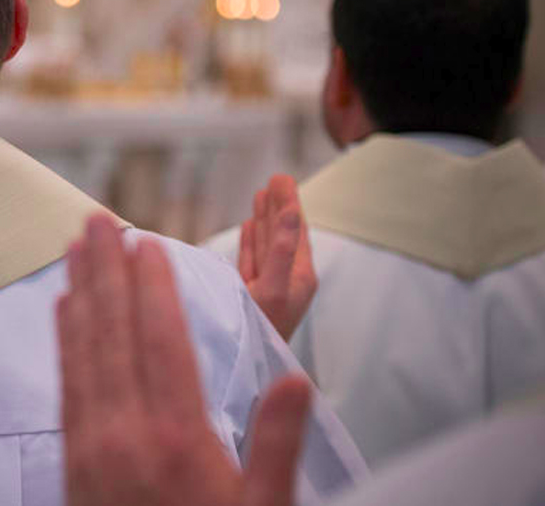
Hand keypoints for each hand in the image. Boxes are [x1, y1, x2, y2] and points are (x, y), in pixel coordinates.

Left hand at [58, 214, 311, 505]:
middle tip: (97, 219)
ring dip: (79, 292)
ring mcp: (92, 445)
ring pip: (83, 352)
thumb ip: (275, 447)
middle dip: (105, 272)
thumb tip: (296, 382)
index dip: (153, 289)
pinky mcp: (72, 460)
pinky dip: (65, 339)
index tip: (147, 245)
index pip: (162, 343)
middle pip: (113, 334)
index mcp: (178, 439)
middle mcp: (127, 433)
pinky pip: (66, 384)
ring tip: (75, 245)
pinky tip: (64, 308)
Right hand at [238, 175, 315, 340]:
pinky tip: (249, 228)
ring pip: (268, 245)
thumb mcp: (275, 288)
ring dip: (265, 220)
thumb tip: (292, 210)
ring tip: (261, 196)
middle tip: (275, 179)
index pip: (296, 230)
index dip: (289, 203)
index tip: (283, 178)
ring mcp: (268, 286)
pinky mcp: (250, 293)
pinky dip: (252, 241)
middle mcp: (287, 279)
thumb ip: (283, 248)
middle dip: (279, 207)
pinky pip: (253, 260)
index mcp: (299, 276)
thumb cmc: (262, 330)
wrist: (245, 366)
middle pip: (283, 234)